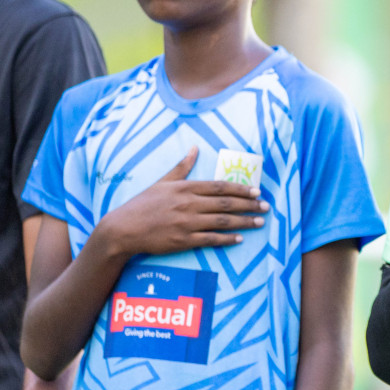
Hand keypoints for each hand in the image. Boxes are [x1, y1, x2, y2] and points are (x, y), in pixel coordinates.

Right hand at [98, 147, 267, 256]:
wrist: (123, 229)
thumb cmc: (143, 204)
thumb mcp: (162, 182)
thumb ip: (182, 167)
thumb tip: (194, 148)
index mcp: (185, 188)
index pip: (219, 187)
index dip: (241, 189)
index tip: (257, 191)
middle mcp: (188, 204)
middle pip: (226, 203)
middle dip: (249, 205)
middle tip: (266, 206)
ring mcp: (186, 223)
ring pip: (222, 221)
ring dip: (244, 222)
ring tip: (260, 222)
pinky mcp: (183, 240)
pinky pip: (210, 239)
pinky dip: (227, 238)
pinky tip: (240, 238)